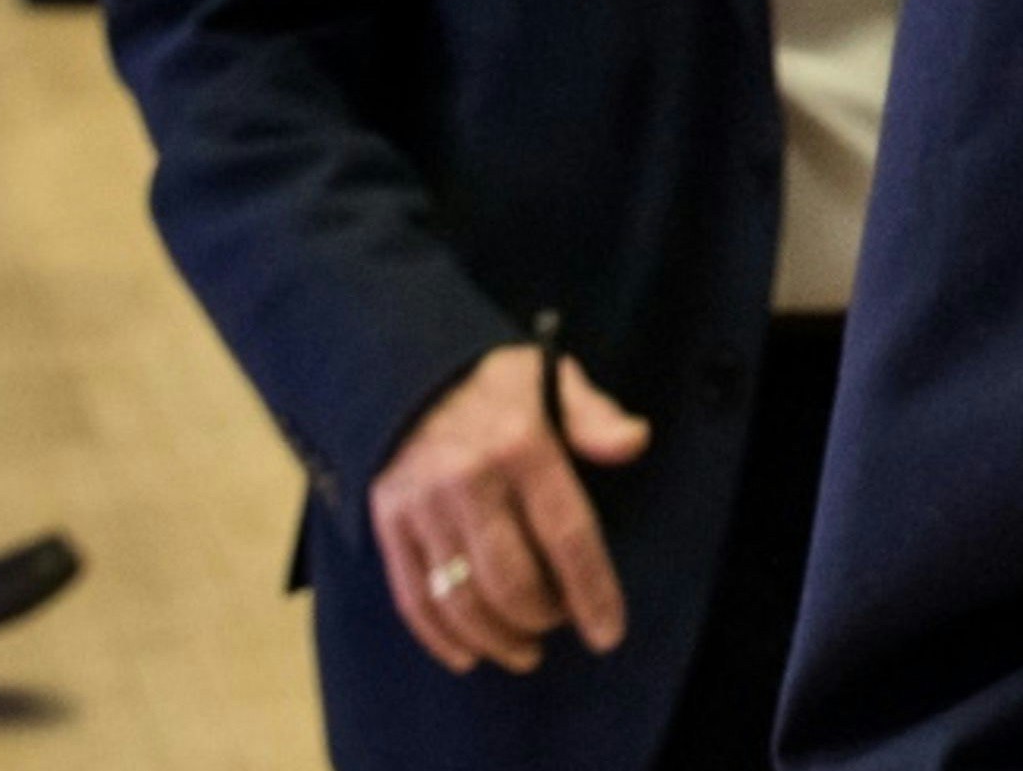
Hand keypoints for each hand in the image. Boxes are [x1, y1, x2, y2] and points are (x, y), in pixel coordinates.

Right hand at [367, 341, 651, 675]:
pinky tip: (469, 655)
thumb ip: (594, 416)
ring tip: (525, 651)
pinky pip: (412, 597)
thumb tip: (634, 442)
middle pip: (512, 579)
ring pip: (461, 598)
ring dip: (498, 639)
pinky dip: (441, 638)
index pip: (566, 534)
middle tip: (560, 621)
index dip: (591, 592)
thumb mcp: (552, 378)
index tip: (608, 633)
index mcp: (520, 443)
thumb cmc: (494, 385)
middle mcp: (468, 479)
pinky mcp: (387, 523)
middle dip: (543, 616)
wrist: (402, 368)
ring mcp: (421, 505)